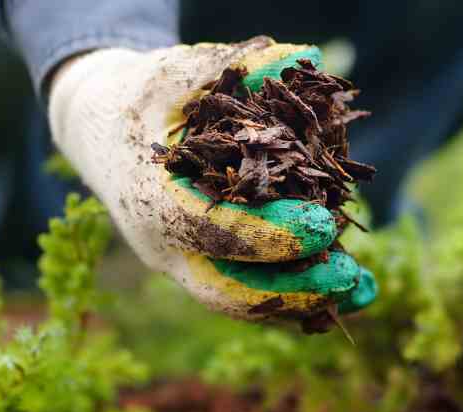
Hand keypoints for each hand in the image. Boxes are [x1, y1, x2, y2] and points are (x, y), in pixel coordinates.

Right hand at [48, 37, 376, 324]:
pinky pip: (252, 293)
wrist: (98, 129)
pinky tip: (352, 290)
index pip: (210, 229)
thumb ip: (236, 65)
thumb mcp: (178, 72)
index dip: (268, 234)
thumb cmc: (141, 95)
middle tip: (350, 276)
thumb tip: (303, 58)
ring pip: (242, 302)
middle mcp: (163, 245)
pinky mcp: (203, 268)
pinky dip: (299, 296)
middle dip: (292, 290)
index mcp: (150, 198)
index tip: (323, 226)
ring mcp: (181, 265)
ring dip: (305, 302)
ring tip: (364, 290)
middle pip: (227, 290)